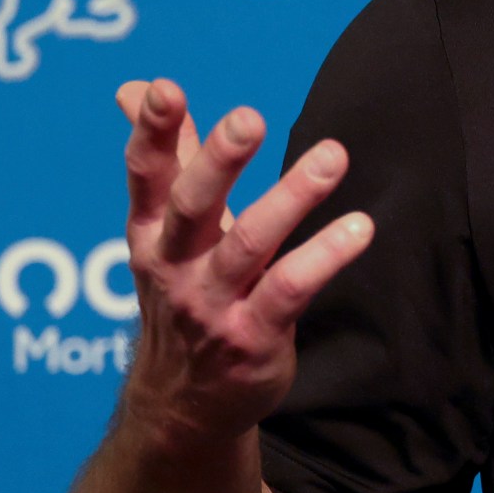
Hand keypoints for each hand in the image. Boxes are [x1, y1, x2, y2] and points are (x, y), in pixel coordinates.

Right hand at [112, 78, 373, 456]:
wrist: (181, 406)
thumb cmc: (182, 292)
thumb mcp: (162, 229)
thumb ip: (163, 156)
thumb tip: (133, 86)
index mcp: (150, 232)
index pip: (146, 175)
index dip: (152, 131)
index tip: (165, 89)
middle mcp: (174, 266)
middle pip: (192, 206)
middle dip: (218, 161)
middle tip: (249, 118)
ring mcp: (212, 305)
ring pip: (249, 245)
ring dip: (291, 198)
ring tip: (332, 156)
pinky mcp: (253, 338)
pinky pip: (290, 291)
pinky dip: (324, 257)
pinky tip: (360, 228)